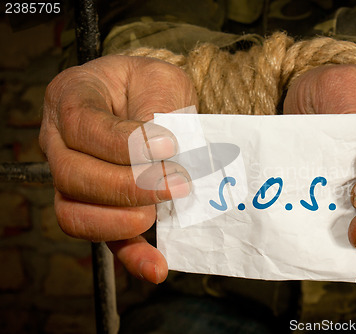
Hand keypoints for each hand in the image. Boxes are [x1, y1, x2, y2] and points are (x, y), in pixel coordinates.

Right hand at [40, 55, 196, 282]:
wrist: (150, 99)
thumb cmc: (152, 86)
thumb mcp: (160, 81)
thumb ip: (158, 109)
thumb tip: (164, 155)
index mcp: (73, 98)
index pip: (83, 126)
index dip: (124, 142)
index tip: (170, 146)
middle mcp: (60, 142)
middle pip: (73, 175)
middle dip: (129, 186)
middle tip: (177, 182)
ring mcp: (73, 180)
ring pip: (75, 214)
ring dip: (123, 220)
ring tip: (167, 207)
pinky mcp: (97, 209)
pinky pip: (103, 239)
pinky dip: (130, 256)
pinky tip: (157, 266)